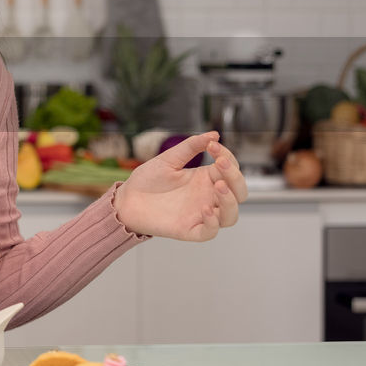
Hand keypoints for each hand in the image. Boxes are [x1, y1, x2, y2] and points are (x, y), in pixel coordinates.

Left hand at [113, 131, 248, 241]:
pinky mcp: (190, 230)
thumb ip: (190, 146)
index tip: (213, 146)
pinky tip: (204, 209)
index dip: (227, 157)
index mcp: (206, 178)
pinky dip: (212, 222)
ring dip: (230, 201)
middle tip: (221, 163)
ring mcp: (201, 215)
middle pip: (239, 192)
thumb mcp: (169, 159)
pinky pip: (210, 232)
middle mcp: (208, 197)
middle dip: (235, 177)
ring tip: (218, 186)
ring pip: (231, 215)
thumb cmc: (148, 180)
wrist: (127, 199)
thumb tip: (214, 134)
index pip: (231, 169)